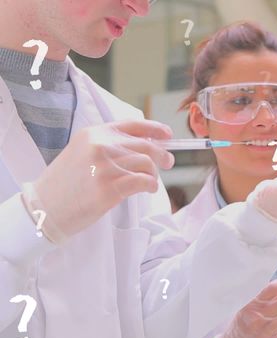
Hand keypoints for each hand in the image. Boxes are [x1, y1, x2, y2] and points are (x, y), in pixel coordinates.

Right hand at [26, 120, 174, 242]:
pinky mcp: (108, 188)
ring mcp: (104, 167)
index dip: (154, 128)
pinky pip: (143, 181)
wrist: (44, 208)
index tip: (168, 135)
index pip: (132, 125)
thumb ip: (109, 146)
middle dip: (161, 154)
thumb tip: (147, 144)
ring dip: (153, 174)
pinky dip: (151, 185)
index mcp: (93, 134)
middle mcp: (99, 146)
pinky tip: (148, 189)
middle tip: (168, 162)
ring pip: (146, 164)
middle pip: (145, 145)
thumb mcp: (82, 153)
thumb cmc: (66, 183)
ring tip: (149, 181)